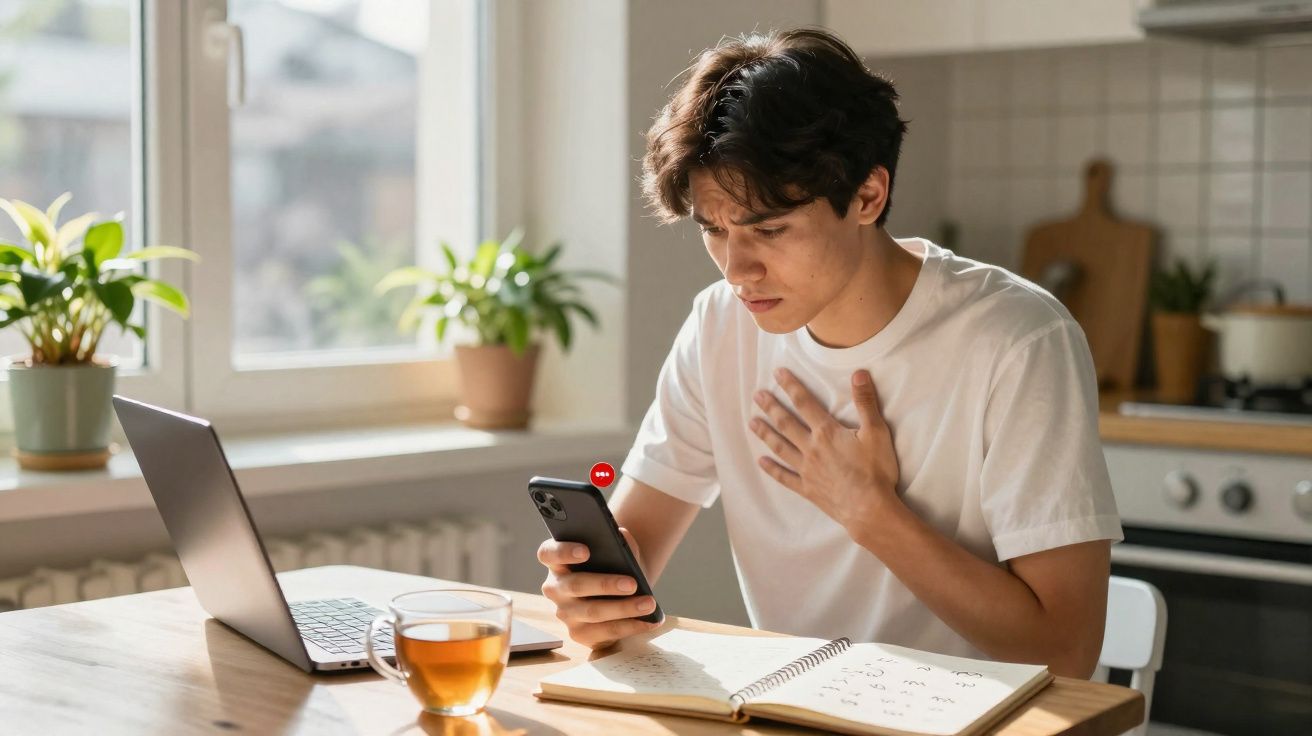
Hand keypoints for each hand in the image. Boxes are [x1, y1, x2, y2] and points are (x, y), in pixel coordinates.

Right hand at [538, 527, 660, 649]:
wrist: (620, 591)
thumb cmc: (613, 564)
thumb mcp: (614, 549)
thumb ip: (616, 540)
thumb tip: (622, 537)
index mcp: (557, 561)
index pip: (548, 553)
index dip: (563, 552)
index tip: (585, 551)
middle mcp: (555, 588)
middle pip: (575, 585)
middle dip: (605, 584)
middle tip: (632, 583)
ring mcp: (565, 613)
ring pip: (592, 612)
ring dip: (623, 608)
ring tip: (648, 603)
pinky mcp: (579, 634)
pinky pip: (605, 632)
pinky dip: (630, 626)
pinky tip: (648, 621)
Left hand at [749, 367, 900, 536]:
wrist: (870, 510)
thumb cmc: (876, 471)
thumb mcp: (877, 432)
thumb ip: (866, 402)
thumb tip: (859, 373)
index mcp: (827, 432)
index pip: (804, 403)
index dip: (790, 386)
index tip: (776, 374)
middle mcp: (811, 448)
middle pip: (786, 423)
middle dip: (771, 407)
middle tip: (756, 396)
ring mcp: (807, 470)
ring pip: (781, 447)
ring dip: (766, 434)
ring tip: (752, 423)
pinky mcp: (808, 489)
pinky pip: (785, 477)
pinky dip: (772, 469)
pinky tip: (761, 462)